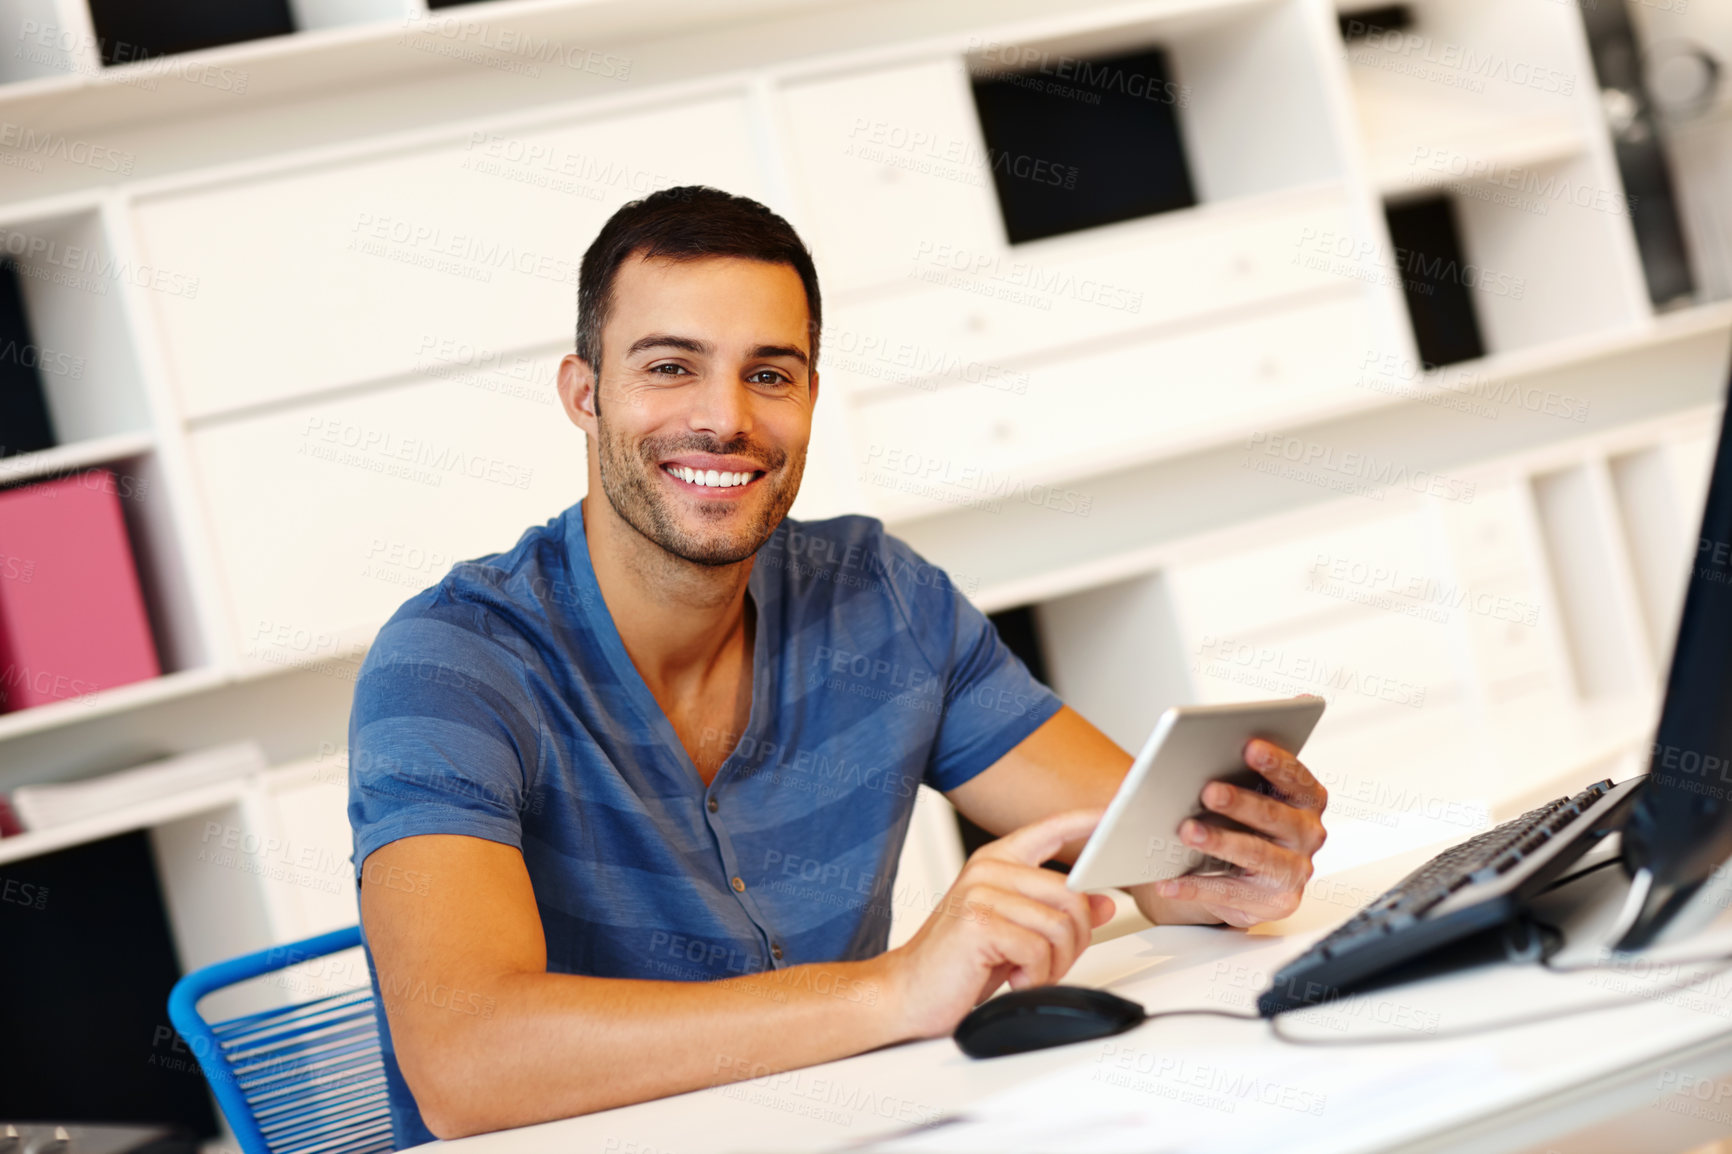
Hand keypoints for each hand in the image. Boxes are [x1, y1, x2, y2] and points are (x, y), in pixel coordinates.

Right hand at [880, 808, 1116, 1039]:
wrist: (906, 992)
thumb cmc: (957, 963)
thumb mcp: (1015, 933)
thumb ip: (1055, 912)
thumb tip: (1103, 902)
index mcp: (996, 862)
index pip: (1050, 830)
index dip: (1086, 821)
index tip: (1115, 812)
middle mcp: (988, 870)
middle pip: (1071, 896)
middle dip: (1074, 942)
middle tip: (1048, 965)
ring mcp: (980, 892)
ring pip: (1059, 926)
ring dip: (1053, 965)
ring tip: (1026, 973)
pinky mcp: (977, 922)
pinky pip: (1038, 950)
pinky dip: (1035, 977)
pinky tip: (1012, 979)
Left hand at [1128, 738, 1327, 928]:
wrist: (1245, 876)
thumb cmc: (1242, 823)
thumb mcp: (1247, 796)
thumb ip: (1237, 776)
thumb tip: (1199, 758)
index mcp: (1307, 800)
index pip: (1296, 777)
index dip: (1275, 761)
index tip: (1249, 746)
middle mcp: (1308, 834)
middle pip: (1273, 815)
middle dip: (1239, 802)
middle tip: (1208, 791)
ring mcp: (1295, 871)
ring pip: (1255, 853)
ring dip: (1219, 842)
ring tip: (1187, 832)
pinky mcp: (1276, 902)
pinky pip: (1230, 893)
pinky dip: (1195, 887)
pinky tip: (1168, 881)